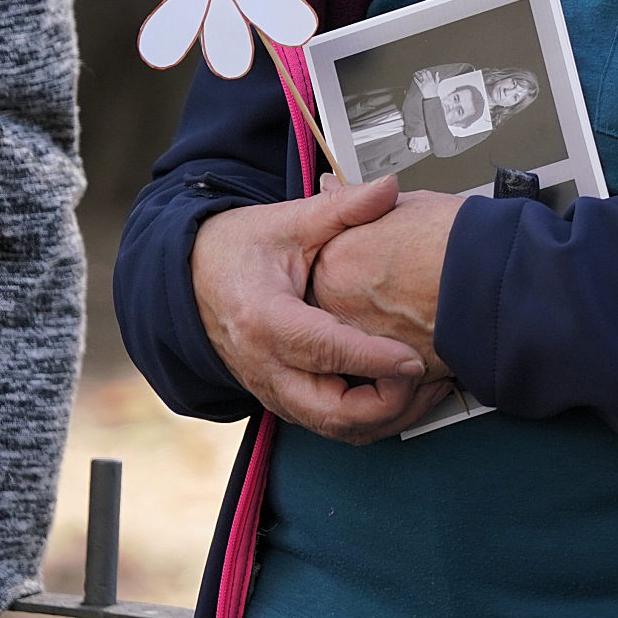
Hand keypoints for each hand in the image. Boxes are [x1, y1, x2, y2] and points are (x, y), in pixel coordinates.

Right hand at [189, 179, 438, 444]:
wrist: (191, 276)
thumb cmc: (237, 248)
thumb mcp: (289, 221)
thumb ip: (342, 208)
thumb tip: (388, 189)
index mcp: (264, 319)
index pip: (325, 351)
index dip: (375, 359)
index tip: (415, 359)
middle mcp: (264, 364)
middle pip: (331, 412)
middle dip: (386, 404)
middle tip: (426, 377)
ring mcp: (269, 388)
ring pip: (332, 428)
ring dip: (381, 417)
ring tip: (424, 389)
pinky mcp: (278, 398)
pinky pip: (326, 423)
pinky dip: (365, 418)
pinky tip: (398, 392)